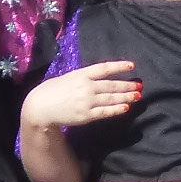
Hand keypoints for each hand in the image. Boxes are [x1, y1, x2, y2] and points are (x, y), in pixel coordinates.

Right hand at [22, 61, 140, 130]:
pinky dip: (116, 109)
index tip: (132, 66)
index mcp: (81, 74)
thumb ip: (83, 78)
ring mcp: (87, 101)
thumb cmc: (52, 90)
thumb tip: (98, 80)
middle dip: (127, 85)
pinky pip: (105, 112)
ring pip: (112, 98)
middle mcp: (86, 86)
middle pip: (112, 85)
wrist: (40, 106)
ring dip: (126, 97)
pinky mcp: (86, 115)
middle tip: (139, 85)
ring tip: (137, 96)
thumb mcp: (67, 78)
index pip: (104, 68)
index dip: (119, 67)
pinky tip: (125, 108)